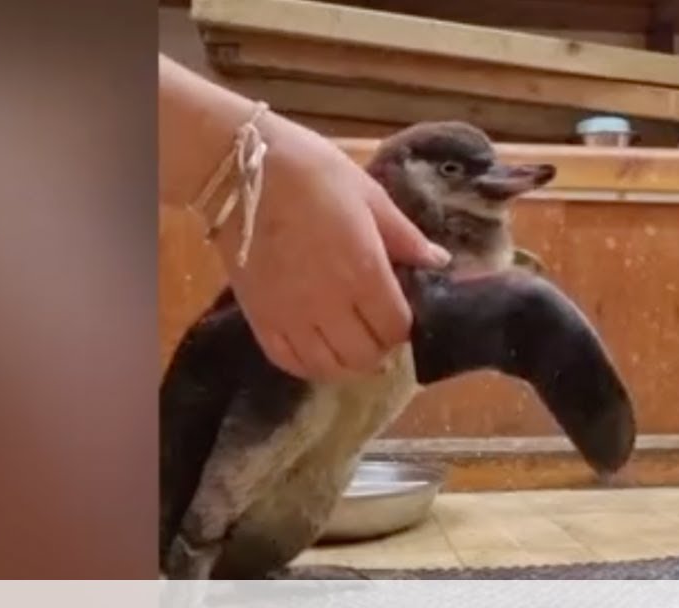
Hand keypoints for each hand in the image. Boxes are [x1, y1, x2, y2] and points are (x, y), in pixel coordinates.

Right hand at [216, 115, 449, 381]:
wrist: (239, 169)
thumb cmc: (310, 172)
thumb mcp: (369, 195)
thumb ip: (405, 236)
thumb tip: (439, 261)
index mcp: (364, 272)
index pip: (396, 327)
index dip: (404, 327)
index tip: (400, 313)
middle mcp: (330, 304)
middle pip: (365, 356)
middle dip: (379, 348)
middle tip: (376, 329)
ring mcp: (291, 316)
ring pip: (329, 367)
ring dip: (346, 363)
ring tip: (350, 344)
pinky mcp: (259, 318)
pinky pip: (288, 361)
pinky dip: (308, 365)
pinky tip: (317, 350)